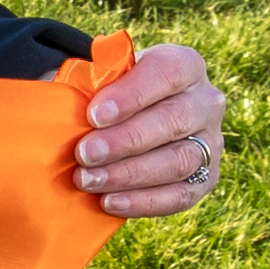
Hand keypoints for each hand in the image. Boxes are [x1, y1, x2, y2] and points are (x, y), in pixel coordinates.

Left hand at [75, 42, 226, 220]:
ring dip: (130, 174)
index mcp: (185, 65)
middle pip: (174, 121)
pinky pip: (181, 195)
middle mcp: (206, 102)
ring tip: (87, 180)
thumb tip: (58, 99)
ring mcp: (211, 142)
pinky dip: (143, 201)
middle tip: (83, 154)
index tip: (94, 116)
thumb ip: (89, 83)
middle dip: (125, 141)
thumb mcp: (101, 77)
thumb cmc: (109, 93)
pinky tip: (109, 202)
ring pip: (179, 161)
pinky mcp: (206, 178)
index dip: (131, 95)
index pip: (167, 73)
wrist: (128, 119)